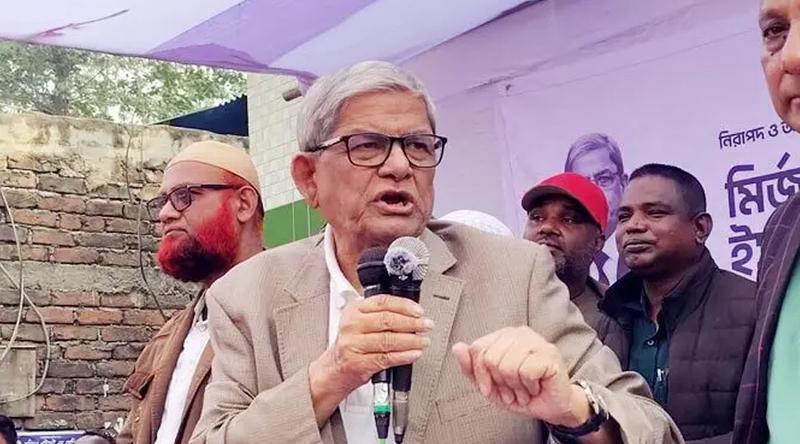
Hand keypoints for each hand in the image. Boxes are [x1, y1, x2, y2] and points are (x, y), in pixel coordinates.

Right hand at [309, 294, 432, 416]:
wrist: (334, 369)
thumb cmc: (351, 344)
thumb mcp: (359, 322)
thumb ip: (380, 314)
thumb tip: (411, 313)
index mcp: (353, 310)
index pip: (383, 302)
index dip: (404, 305)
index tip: (419, 311)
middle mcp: (352, 325)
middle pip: (387, 320)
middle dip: (412, 323)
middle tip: (426, 325)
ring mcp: (353, 344)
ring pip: (388, 340)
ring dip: (411, 340)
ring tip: (423, 341)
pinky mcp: (358, 363)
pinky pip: (386, 358)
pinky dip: (404, 356)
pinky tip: (414, 353)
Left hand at [452, 326, 590, 427]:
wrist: (551, 407)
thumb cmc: (522, 393)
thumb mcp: (489, 385)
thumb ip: (471, 367)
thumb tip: (457, 347)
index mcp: (503, 336)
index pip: (477, 348)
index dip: (481, 375)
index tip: (492, 387)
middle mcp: (519, 333)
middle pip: (490, 357)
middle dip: (499, 382)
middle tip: (512, 390)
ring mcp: (535, 341)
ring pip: (507, 365)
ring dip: (514, 387)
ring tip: (523, 389)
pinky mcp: (548, 353)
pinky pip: (525, 371)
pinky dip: (528, 387)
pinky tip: (535, 387)